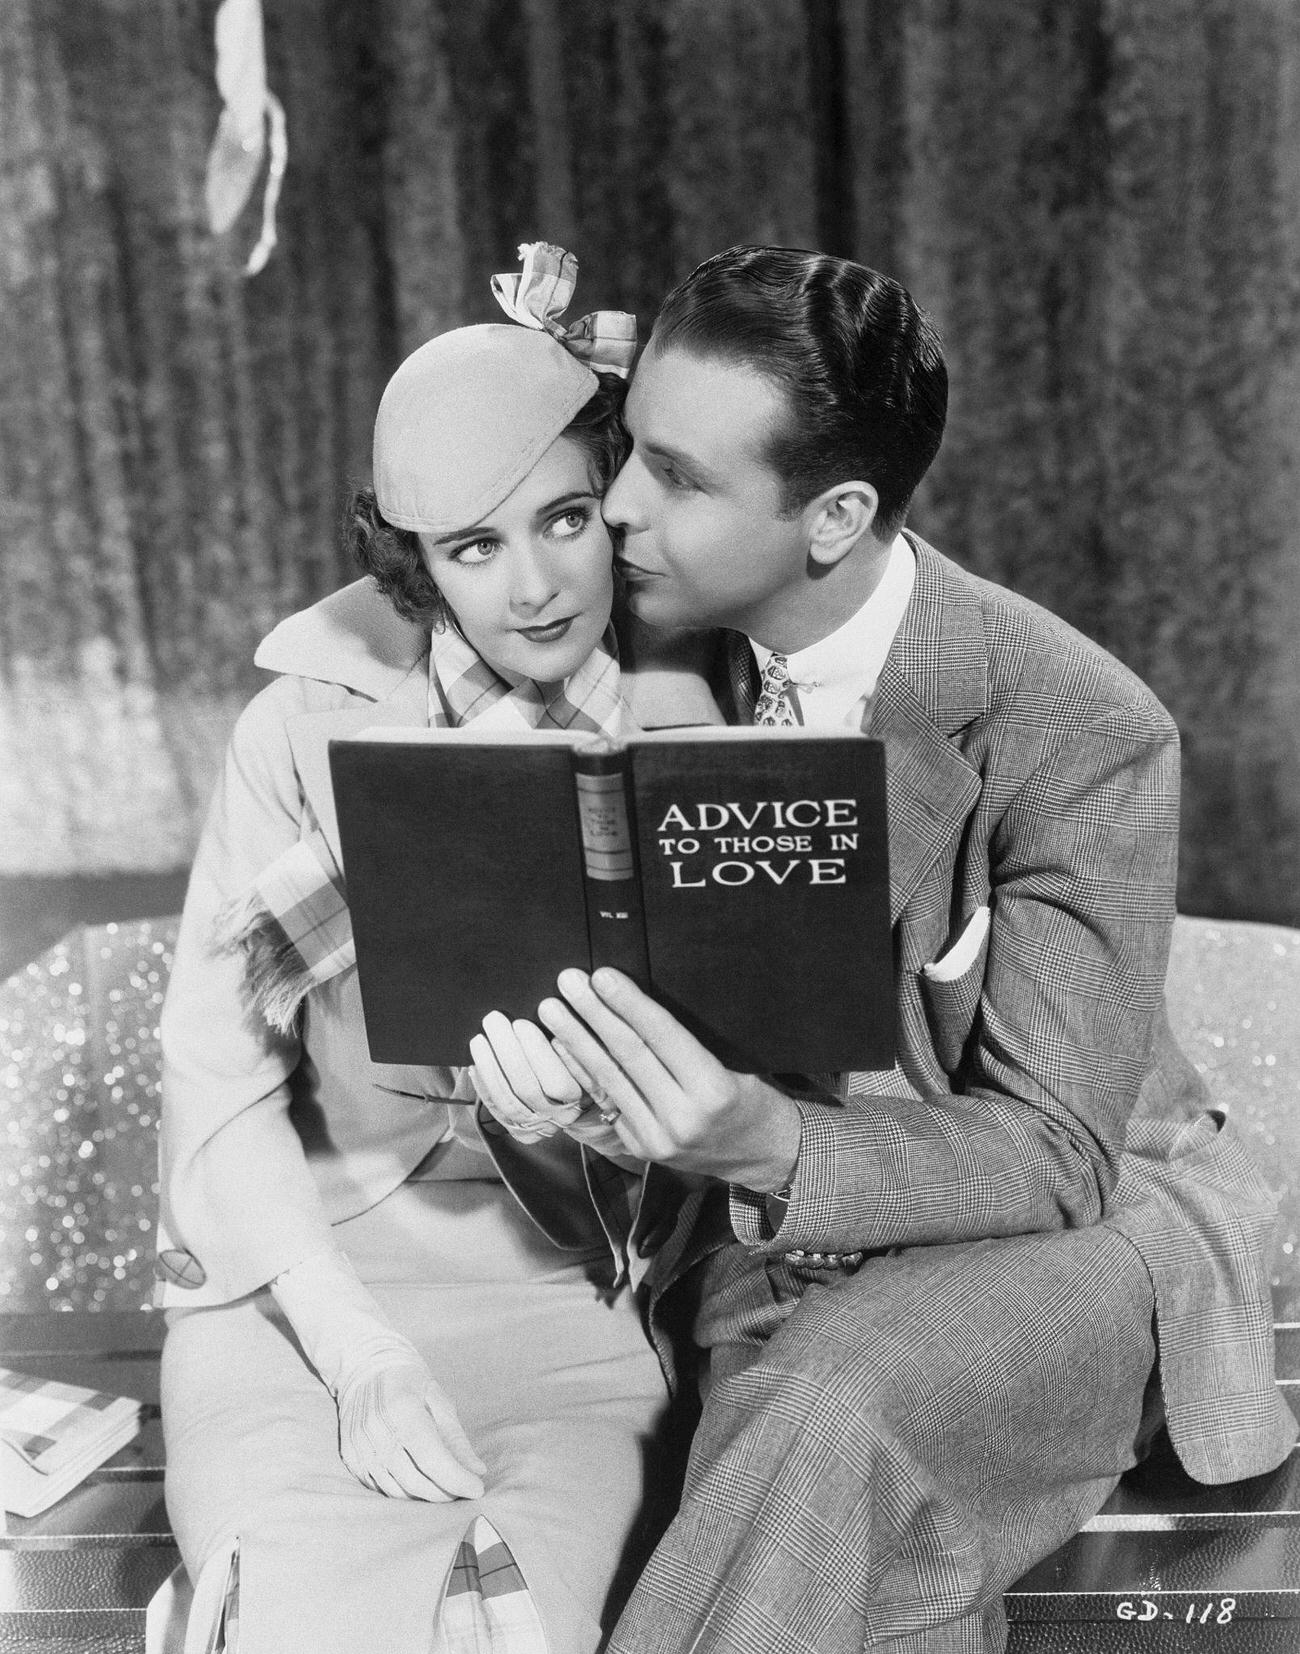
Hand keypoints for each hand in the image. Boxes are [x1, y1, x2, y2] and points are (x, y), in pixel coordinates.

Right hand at [335, 1350, 485, 1500]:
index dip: (456, 1479)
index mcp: (403, 1410)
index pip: (432, 1458)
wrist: (365, 1369)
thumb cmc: (408, 1381)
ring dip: (427, 1497)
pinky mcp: (352, 1459)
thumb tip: (477, 1471)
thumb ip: (456, 1437)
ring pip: (399, 1492)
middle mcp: (377, 1432)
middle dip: (446, 1492)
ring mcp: (360, 1448)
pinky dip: (406, 1493)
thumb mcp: (437, 1398)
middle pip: (416, 1481)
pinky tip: (421, 1484)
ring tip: (446, 1488)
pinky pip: (382, 1489)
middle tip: (465, 1488)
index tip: (478, 1489)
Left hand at [470, 1012, 626, 1156]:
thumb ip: (575, 1042)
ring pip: (507, 1100)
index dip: (537, 1053)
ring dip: (490, 1066)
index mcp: (581, 1098)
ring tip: (480, 1038)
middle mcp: (559, 1116)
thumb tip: (551, 1013)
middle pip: (527, 1088)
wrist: (576, 1104)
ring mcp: (536, 1125)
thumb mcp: (589, 1057)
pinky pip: (495, 1108)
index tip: (521, 1023)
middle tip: (494, 1019)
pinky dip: (483, 1085)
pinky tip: (474, 1063)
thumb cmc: (581, 1067)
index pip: (558, 1082)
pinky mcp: (517, 1129)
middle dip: (507, 1051)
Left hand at [538, 968, 801, 1189]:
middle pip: (629, 1055)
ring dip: (576, 1041)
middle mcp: (682, 1117)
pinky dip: (581, 1072)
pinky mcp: (641, 1148)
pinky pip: (606, 1101)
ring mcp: (658, 1138)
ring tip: (552, 1011)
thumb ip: (686, 1044)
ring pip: (610, 1079)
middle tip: (568, 982)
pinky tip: (561, 1047)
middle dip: (593, 1014)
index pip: (661, 1037)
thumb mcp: (734, 1065)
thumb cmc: (751, 1097)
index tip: (601, 975)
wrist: (763, 1155)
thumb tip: (632, 1003)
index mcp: (713, 1089)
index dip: (628, 1003)